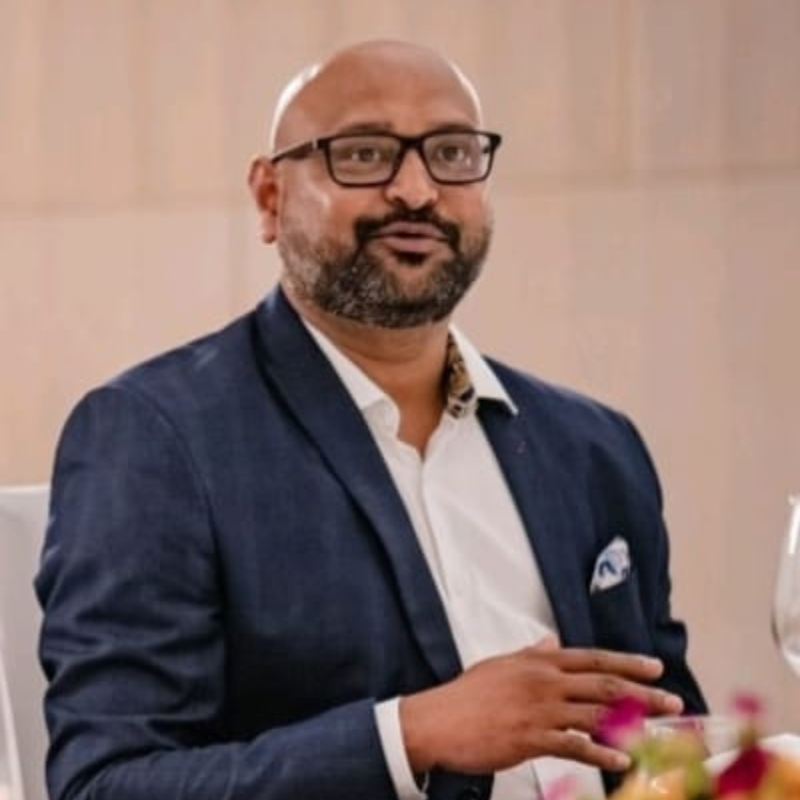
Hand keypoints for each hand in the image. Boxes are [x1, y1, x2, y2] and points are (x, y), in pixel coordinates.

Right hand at [399, 641, 682, 774]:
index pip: (592, 659)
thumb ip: (529, 654)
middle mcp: (544, 681)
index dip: (626, 663)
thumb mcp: (500, 665)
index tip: (653, 668)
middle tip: (671, 700)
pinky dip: (601, 754)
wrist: (438, 720)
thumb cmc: (467, 695)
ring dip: (632, 723)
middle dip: (642, 693)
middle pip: (604, 685)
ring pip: (596, 714)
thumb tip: (549, 642)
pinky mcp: (532, 738)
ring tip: (658, 731)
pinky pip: (575, 746)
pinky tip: (620, 760)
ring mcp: (540, 710)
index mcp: (538, 662)